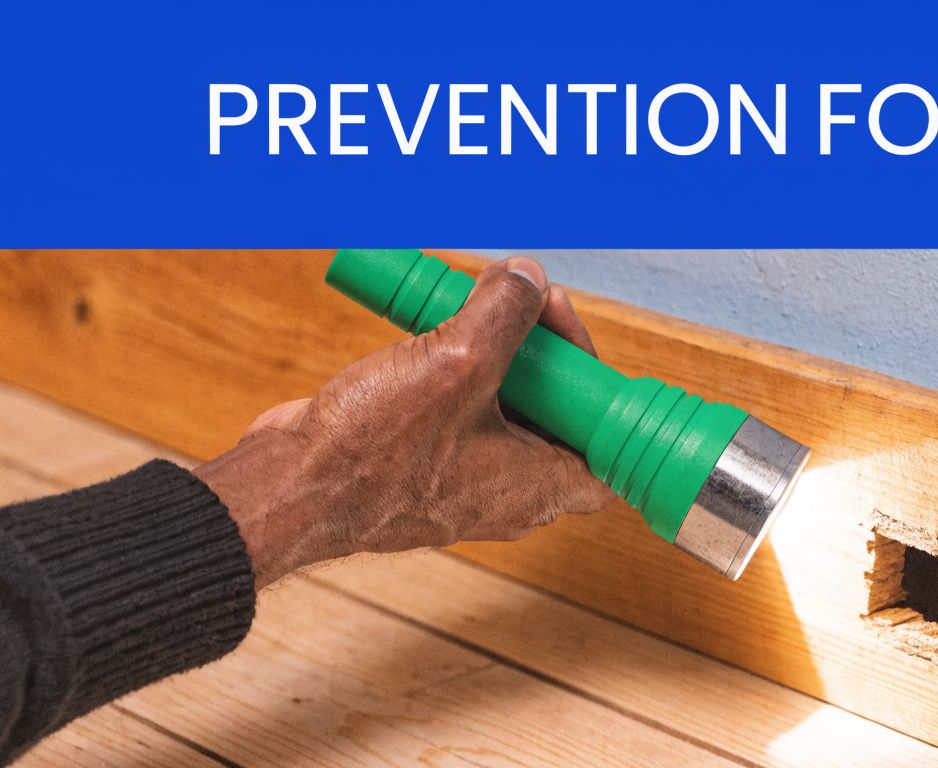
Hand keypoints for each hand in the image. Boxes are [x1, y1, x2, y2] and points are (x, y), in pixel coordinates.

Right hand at [194, 257, 616, 588]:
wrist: (285, 489)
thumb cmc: (371, 453)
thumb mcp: (456, 365)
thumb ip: (504, 316)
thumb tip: (528, 279)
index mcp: (536, 486)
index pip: (607, 456)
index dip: (605, 399)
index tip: (576, 345)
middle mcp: (507, 490)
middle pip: (558, 418)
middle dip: (548, 355)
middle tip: (530, 302)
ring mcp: (463, 478)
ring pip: (506, 408)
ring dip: (501, 354)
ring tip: (483, 300)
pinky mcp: (423, 462)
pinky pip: (461, 410)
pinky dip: (459, 369)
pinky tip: (440, 327)